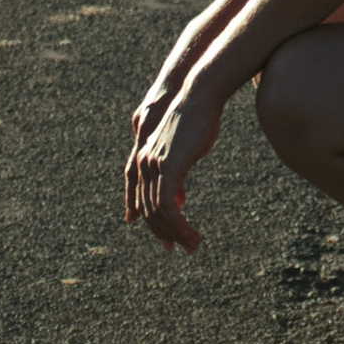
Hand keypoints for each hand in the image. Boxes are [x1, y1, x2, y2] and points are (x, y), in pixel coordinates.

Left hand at [125, 70, 228, 252]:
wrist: (200, 95)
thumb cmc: (197, 119)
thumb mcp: (184, 151)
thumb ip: (175, 173)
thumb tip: (178, 198)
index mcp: (145, 159)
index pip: (142, 200)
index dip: (152, 223)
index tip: (167, 241)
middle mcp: (143, 164)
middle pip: (148, 211)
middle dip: (165, 234)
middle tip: (183, 248)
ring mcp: (153, 166)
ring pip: (158, 213)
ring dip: (176, 234)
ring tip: (193, 245)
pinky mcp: (167, 167)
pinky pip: (167, 207)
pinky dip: (179, 226)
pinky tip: (193, 233)